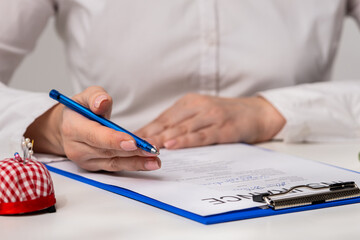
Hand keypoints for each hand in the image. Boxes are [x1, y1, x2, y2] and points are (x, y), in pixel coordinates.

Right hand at [25, 86, 159, 171]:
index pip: (95, 136)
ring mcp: (86, 160)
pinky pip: (116, 167)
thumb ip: (95, 96)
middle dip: (132, 152)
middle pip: (108, 151)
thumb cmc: (81, 110)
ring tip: (155, 160)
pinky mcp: (95, 167)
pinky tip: (149, 163)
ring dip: (137, 162)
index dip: (114, 140)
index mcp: (73, 128)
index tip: (133, 141)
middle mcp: (77, 148)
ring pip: (114, 162)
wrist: (69, 127)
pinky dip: (134, 165)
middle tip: (152, 150)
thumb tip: (101, 102)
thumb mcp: (87, 96)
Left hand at [136, 93, 285, 148]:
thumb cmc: (224, 114)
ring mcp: (211, 116)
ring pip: (182, 128)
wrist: (256, 112)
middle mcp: (198, 106)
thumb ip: (181, 122)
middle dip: (149, 135)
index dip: (146, 128)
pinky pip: (201, 135)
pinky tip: (172, 145)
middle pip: (169, 122)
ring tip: (146, 147)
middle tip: (130, 144)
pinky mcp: (223, 127)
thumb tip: (155, 135)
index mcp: (189, 103)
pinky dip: (185, 140)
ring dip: (163, 138)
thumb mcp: (200, 113)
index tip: (128, 138)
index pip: (163, 118)